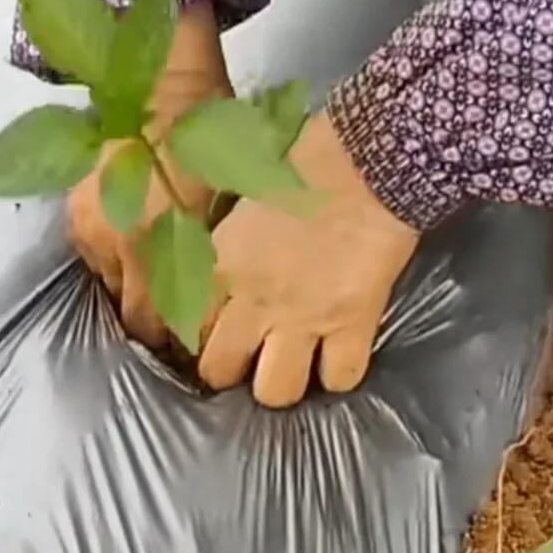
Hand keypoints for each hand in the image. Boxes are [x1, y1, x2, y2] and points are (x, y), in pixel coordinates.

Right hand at [67, 0, 230, 347]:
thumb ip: (216, 259)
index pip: (161, 323)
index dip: (180, 338)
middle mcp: (120, 247)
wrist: (160, 87)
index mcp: (161, 246)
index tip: (198, 340)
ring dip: (133, 291)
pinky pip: (94, 259)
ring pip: (112, 289)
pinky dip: (113, 262)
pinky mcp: (75, 215)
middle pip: (133, 316)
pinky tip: (133, 250)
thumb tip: (220, 309)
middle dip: (156, 321)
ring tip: (157, 282)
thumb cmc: (210, 142)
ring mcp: (92, 231)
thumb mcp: (229, 204)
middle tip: (181, 318)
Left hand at [198, 112, 419, 406]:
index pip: (185, 329)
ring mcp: (304, 318)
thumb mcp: (239, 200)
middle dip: (230, 370)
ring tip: (289, 367)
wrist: (367, 160)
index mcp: (221, 265)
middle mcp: (254, 300)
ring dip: (280, 383)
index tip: (207, 337)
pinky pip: (339, 378)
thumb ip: (221, 246)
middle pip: (220, 371)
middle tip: (247, 357)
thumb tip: (210, 275)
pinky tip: (337, 356)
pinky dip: (339, 374)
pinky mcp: (353, 323)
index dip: (194, 339)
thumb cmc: (301, 165)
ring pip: (275, 391)